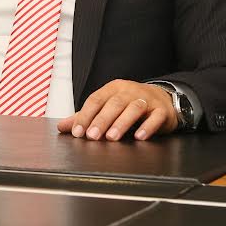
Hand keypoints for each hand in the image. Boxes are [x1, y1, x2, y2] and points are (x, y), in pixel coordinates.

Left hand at [57, 79, 176, 141]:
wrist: (163, 99)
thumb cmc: (130, 104)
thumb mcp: (107, 107)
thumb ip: (86, 117)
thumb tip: (62, 127)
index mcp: (113, 89)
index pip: (96, 99)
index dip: (85, 115)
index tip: (78, 132)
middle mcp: (129, 91)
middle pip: (114, 103)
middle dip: (102, 120)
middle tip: (92, 136)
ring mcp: (147, 99)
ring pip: (134, 108)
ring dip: (122, 123)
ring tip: (112, 137)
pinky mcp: (161, 110)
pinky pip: (155, 117)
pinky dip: (147, 127)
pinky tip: (139, 137)